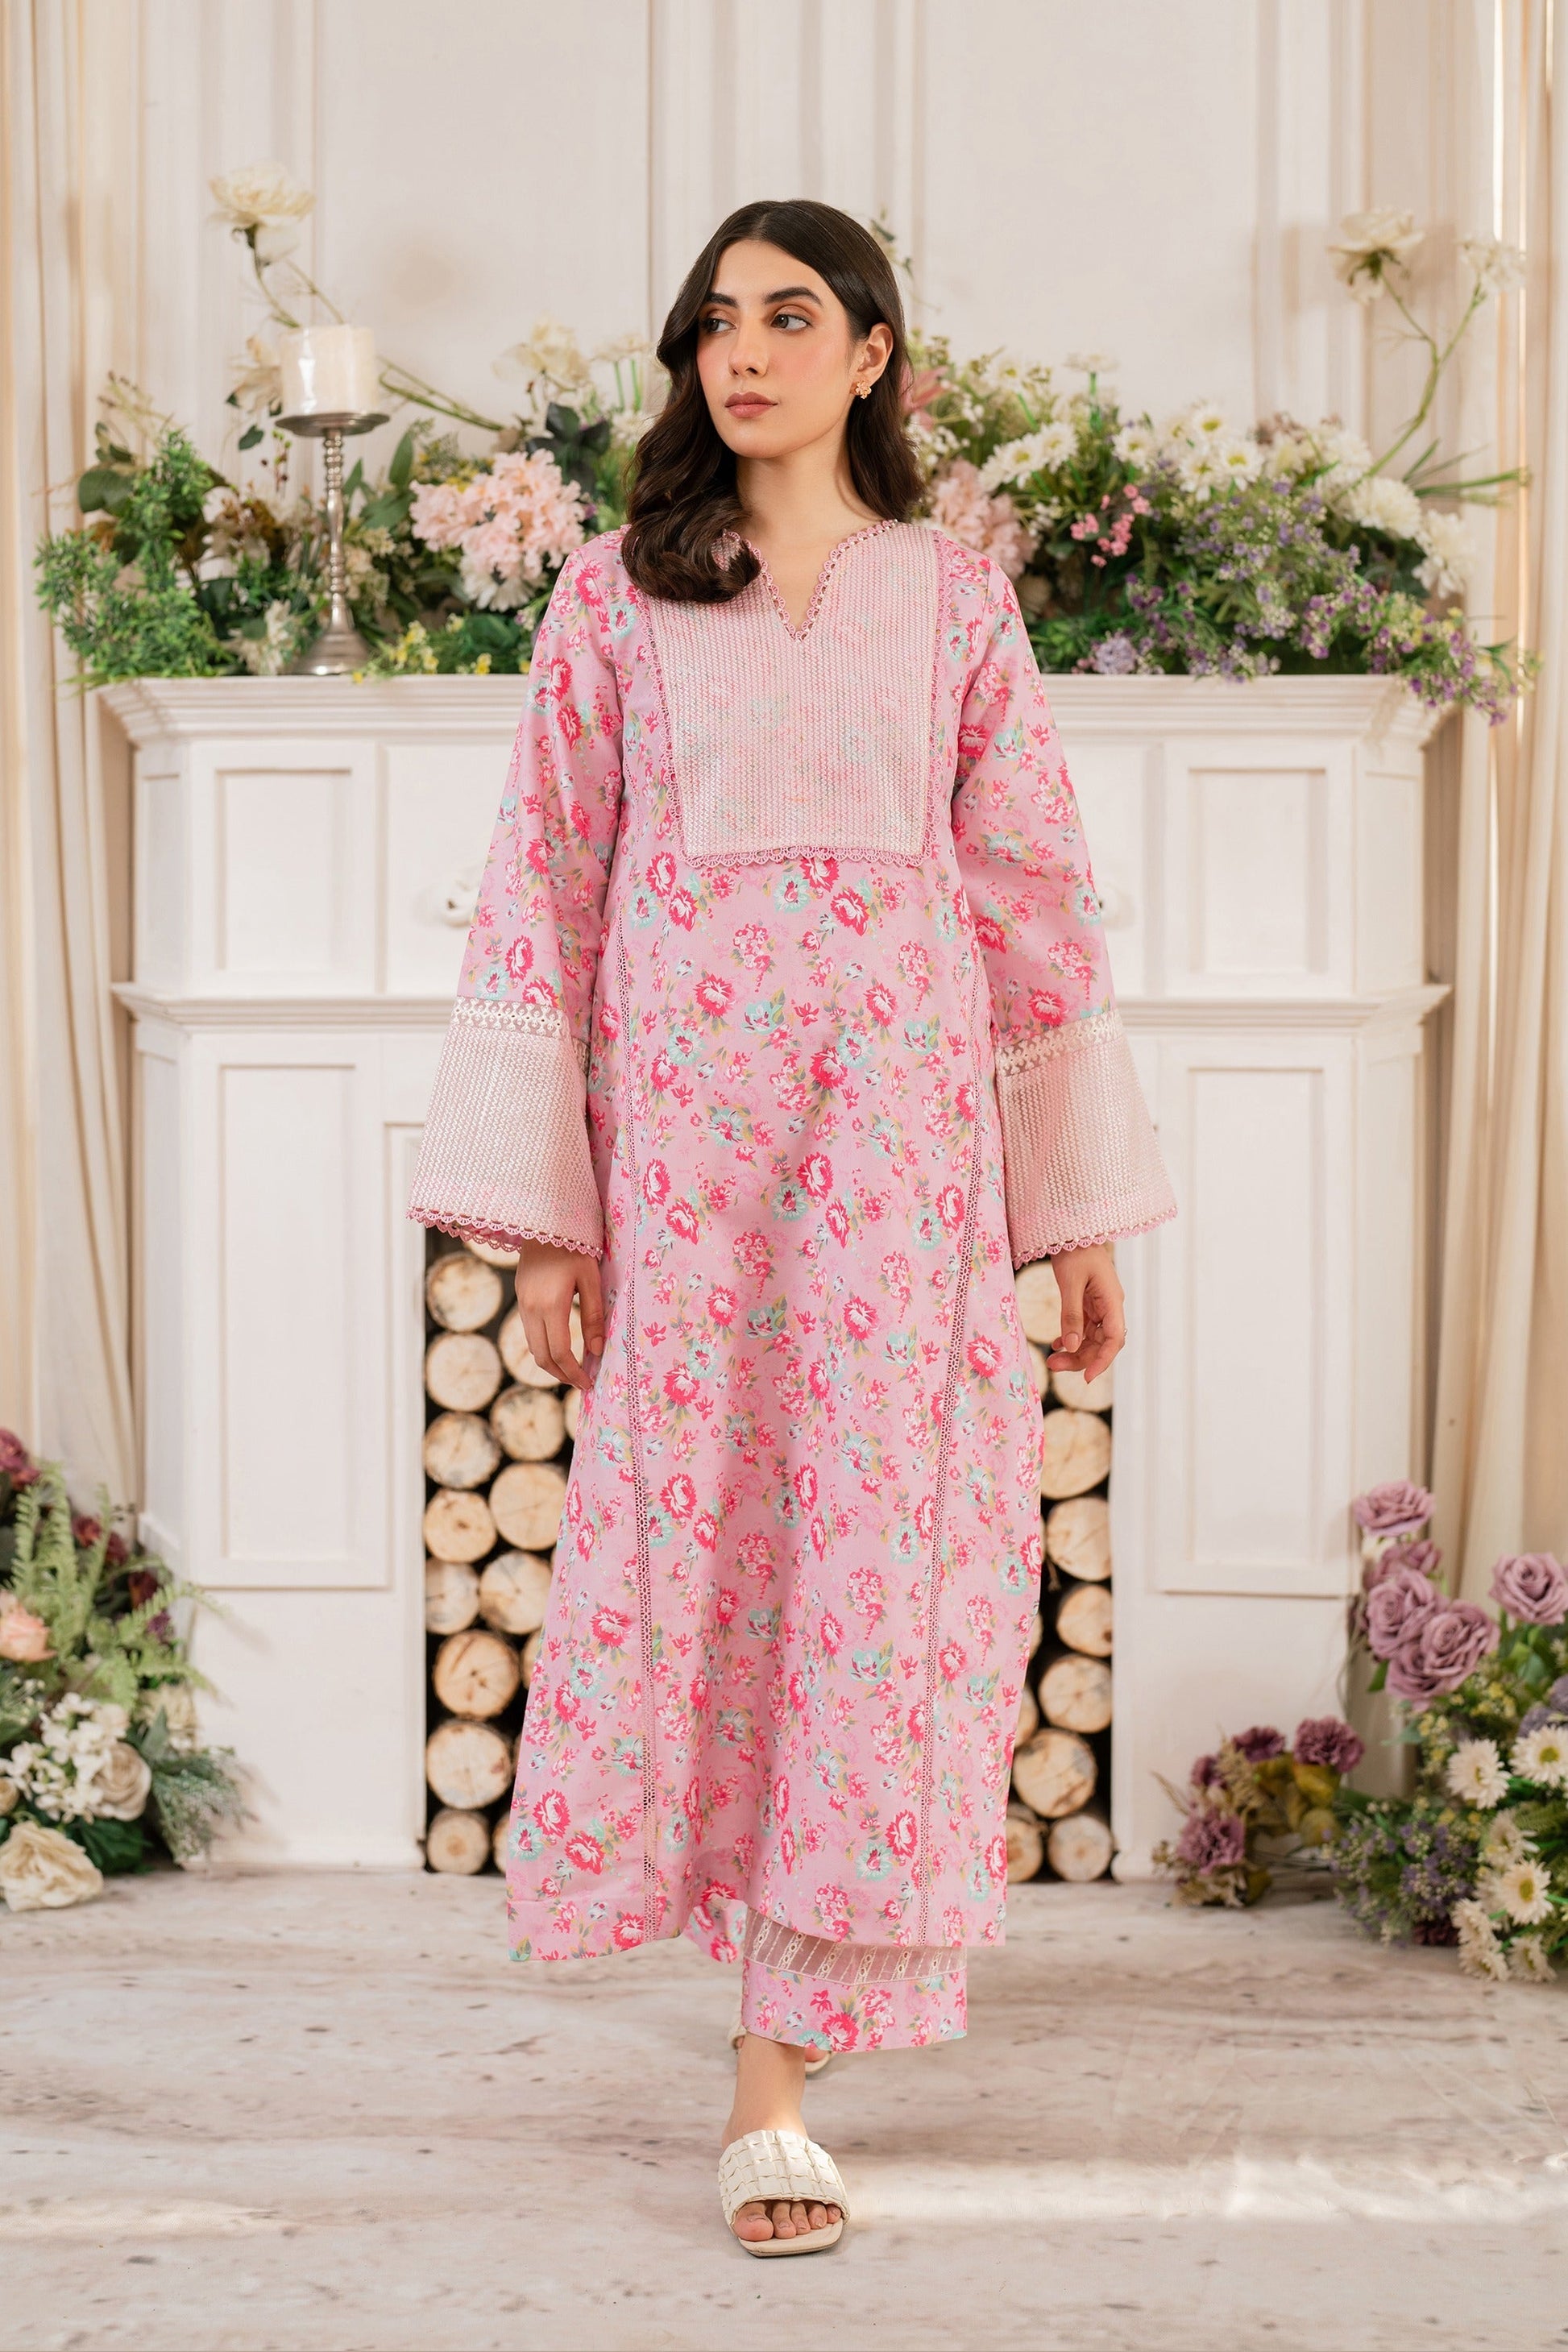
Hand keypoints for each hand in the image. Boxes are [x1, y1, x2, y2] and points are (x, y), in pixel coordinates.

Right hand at [516, 1241, 603, 1392]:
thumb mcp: (591, 1280)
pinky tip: (561, 1349)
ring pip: (533, 1347)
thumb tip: (597, 1351)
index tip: (588, 1383)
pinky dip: (544, 1347)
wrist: (544, 1222)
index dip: (574, 1373)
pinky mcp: (520, 1299)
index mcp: (551, 1304)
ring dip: (551, 1364)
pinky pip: (530, 1333)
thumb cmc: (575, 1247)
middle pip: (541, 1357)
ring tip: (573, 1370)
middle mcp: (531, 1308)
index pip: (560, 1352)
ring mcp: (522, 1304)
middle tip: (581, 1383)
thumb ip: (594, 1316)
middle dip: (561, 1375)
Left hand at [1046, 1243, 1124, 1386]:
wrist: (1072, 1231)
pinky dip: (1071, 1338)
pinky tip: (1056, 1345)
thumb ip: (1072, 1315)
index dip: (1103, 1360)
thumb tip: (1072, 1345)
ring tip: (1051, 1360)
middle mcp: (1110, 1307)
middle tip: (1053, 1366)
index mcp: (1112, 1301)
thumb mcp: (1070, 1283)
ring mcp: (1100, 1306)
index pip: (1115, 1339)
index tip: (1086, 1377)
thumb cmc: (1074, 1252)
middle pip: (1102, 1343)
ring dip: (1074, 1351)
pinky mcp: (1089, 1304)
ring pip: (1092, 1339)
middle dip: (1081, 1358)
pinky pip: (1084, 1328)